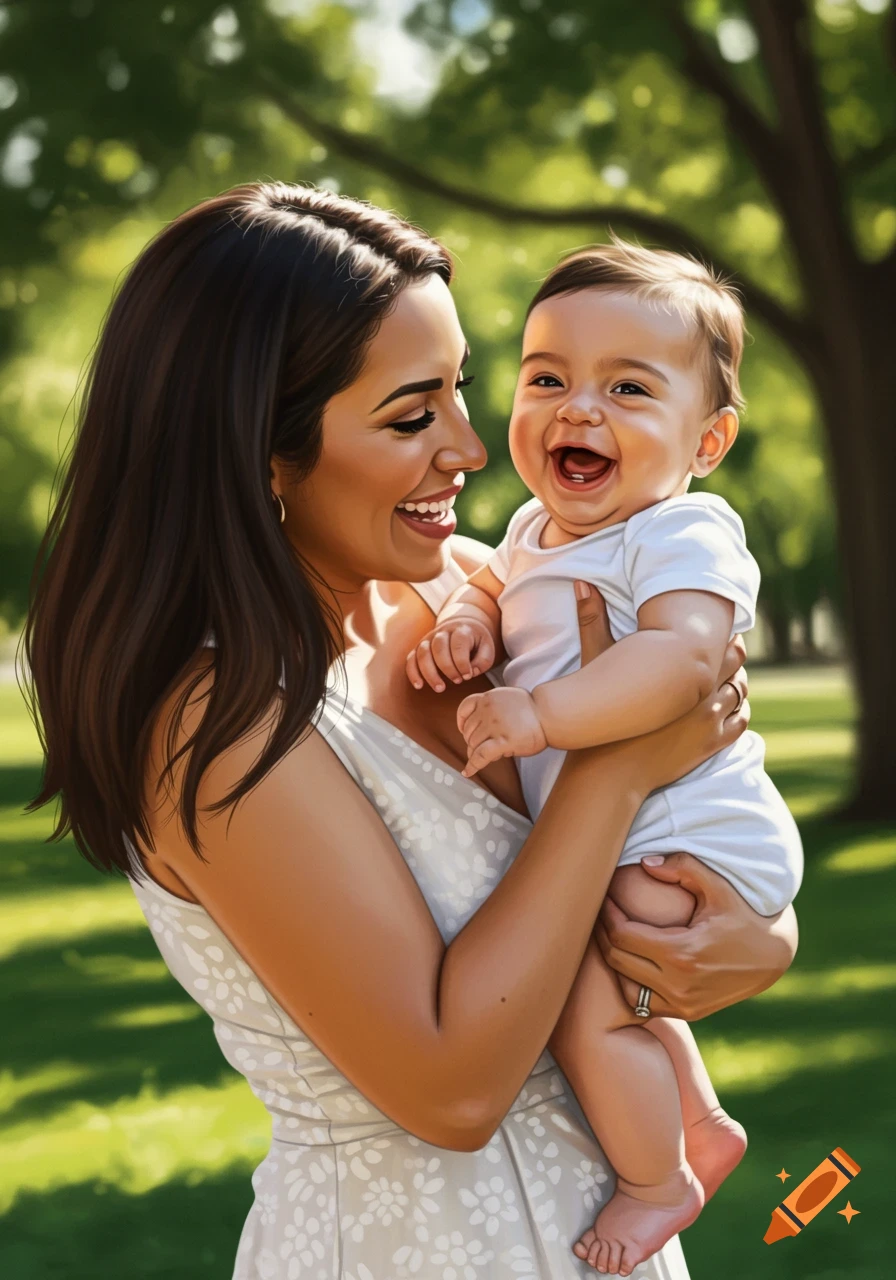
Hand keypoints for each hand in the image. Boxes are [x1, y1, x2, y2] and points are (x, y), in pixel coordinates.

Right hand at [406, 617, 496, 691]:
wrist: (462, 625)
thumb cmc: (476, 642)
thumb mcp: (487, 647)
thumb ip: (484, 660)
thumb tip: (472, 672)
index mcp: (461, 630)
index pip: (458, 645)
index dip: (462, 663)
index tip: (468, 676)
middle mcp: (442, 632)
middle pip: (438, 648)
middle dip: (447, 668)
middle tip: (458, 681)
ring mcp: (428, 639)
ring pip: (422, 653)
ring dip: (429, 673)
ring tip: (440, 688)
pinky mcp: (419, 647)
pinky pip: (411, 659)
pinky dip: (413, 673)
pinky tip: (419, 686)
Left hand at [457, 687, 547, 777]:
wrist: (549, 714)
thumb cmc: (533, 709)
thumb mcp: (507, 697)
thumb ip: (492, 706)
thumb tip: (481, 723)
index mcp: (488, 697)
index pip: (465, 707)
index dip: (461, 721)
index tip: (463, 730)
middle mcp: (488, 710)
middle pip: (468, 731)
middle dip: (472, 742)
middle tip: (485, 748)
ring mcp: (494, 725)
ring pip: (473, 744)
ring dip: (476, 753)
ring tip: (491, 755)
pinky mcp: (503, 741)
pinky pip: (480, 756)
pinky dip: (472, 766)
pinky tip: (468, 772)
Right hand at [580, 634, 748, 793]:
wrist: (608, 772)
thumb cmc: (599, 716)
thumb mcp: (594, 663)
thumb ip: (592, 620)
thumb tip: (582, 583)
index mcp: (683, 668)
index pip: (720, 639)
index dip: (720, 630)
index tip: (713, 625)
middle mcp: (704, 692)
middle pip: (735, 661)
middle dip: (730, 652)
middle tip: (722, 644)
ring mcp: (711, 721)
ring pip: (740, 692)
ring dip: (736, 680)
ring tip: (726, 673)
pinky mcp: (711, 744)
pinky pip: (740, 723)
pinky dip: (739, 710)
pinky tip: (730, 705)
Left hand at [595, 852, 798, 1019]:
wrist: (773, 955)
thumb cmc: (743, 915)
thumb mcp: (719, 887)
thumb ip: (682, 868)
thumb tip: (644, 863)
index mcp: (682, 952)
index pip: (622, 934)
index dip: (606, 913)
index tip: (603, 896)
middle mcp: (679, 984)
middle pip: (617, 958)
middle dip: (602, 932)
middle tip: (599, 911)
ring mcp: (683, 1003)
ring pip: (624, 984)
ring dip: (612, 959)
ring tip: (609, 933)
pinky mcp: (687, 1013)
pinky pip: (641, 1002)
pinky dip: (629, 982)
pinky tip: (629, 959)